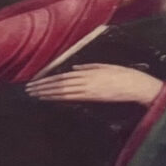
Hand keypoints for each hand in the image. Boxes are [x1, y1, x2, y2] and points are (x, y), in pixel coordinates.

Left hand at [25, 63, 164, 105]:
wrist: (137, 85)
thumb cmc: (124, 74)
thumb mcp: (105, 66)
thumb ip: (89, 67)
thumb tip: (74, 70)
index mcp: (88, 71)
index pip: (62, 76)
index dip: (47, 80)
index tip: (35, 82)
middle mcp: (85, 80)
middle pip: (59, 84)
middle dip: (43, 87)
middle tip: (28, 90)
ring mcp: (89, 90)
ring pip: (63, 92)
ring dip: (48, 93)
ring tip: (35, 95)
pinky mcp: (94, 97)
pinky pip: (73, 98)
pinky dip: (60, 98)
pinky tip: (51, 99)